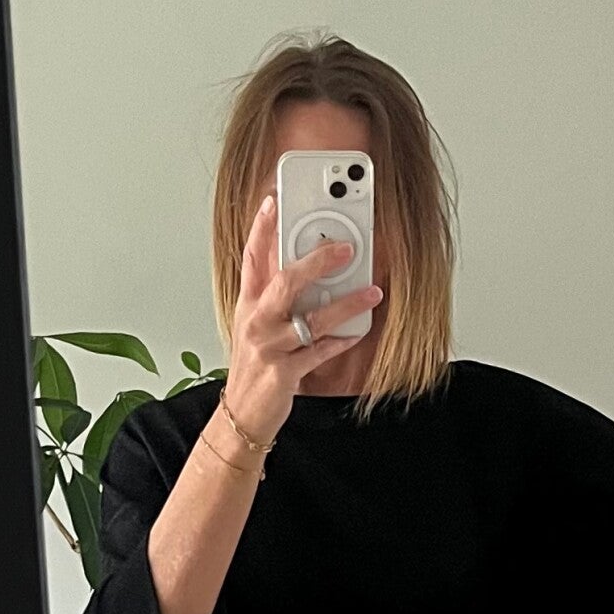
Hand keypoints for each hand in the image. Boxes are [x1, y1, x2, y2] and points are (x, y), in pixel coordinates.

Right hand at [222, 196, 382, 445]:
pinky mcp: (285, 373)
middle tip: (345, 248)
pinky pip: (319, 352)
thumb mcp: (256, 324)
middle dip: (317, 262)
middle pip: (285, 281)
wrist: (243, 413)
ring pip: (311, 318)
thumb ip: (274, 295)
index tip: (274, 200)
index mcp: (248, 303)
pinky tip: (357, 330)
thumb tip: (307, 268)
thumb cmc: (255, 366)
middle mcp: (256, 320)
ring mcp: (270, 347)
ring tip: (370, 292)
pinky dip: (341, 341)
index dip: (261, 227)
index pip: (252, 257)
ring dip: (345, 304)